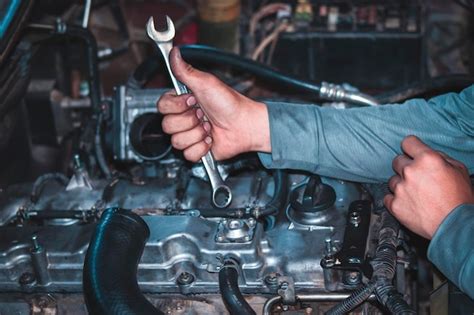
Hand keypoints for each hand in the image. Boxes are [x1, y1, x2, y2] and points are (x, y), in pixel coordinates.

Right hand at [157, 47, 270, 161]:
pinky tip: (210, 139)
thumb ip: (185, 71)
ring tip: (209, 127)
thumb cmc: (230, 103)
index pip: (162, 107)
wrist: (245, 125)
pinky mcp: (197, 150)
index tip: (192, 100)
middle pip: (167, 126)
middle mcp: (184, 118)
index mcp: (182, 102)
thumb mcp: (206, 83)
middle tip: (203, 114)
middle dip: (189, 121)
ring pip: (177, 142)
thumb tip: (174, 53)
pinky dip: (202, 148)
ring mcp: (190, 135)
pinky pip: (188, 154)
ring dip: (197, 134)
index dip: (176, 106)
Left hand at [384, 135, 472, 238]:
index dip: (411, 148)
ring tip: (416, 194)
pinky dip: (396, 200)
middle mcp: (411, 171)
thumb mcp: (458, 170)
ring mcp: (401, 188)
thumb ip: (440, 157)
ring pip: (392, 180)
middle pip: (397, 161)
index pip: (408, 142)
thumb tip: (427, 154)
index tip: (412, 153)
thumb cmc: (460, 199)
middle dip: (406, 167)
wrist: (455, 226)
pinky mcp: (395, 205)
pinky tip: (408, 203)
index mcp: (427, 159)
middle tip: (418, 178)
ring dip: (401, 184)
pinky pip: (388, 197)